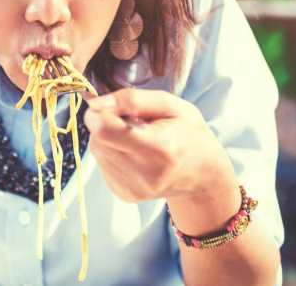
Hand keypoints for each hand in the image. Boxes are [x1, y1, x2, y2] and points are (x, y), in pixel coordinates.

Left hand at [84, 89, 232, 202]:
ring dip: (109, 139)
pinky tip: (134, 153)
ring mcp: (134, 189)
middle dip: (107, 124)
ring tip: (136, 139)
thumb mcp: (170, 105)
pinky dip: (113, 154)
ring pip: (97, 151)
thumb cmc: (187, 133)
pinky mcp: (125, 195)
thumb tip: (94, 105)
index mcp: (159, 149)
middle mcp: (145, 175)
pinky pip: (102, 164)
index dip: (101, 113)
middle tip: (132, 123)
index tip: (114, 108)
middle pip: (98, 139)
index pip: (104, 130)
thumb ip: (131, 100)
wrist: (201, 174)